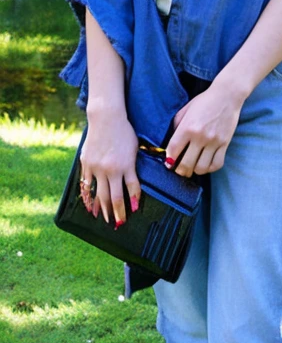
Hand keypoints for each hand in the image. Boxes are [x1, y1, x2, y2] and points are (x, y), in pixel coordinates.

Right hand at [80, 111, 140, 226]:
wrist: (106, 118)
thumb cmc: (124, 132)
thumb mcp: (134, 148)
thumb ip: (133, 166)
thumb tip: (132, 183)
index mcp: (126, 165)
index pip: (132, 189)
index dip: (133, 201)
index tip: (134, 210)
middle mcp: (112, 169)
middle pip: (115, 197)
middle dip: (118, 213)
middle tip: (119, 224)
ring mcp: (97, 168)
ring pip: (100, 194)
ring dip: (103, 209)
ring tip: (105, 219)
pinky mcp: (87, 164)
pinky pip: (87, 185)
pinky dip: (88, 197)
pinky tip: (89, 206)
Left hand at [165, 78, 242, 175]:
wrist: (227, 95)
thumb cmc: (204, 101)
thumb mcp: (185, 110)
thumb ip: (177, 126)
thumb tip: (171, 145)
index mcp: (187, 127)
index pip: (173, 150)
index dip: (169, 159)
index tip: (169, 162)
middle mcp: (200, 136)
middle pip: (185, 164)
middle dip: (179, 170)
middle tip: (179, 169)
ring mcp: (214, 141)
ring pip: (201, 168)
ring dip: (194, 171)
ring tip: (193, 167)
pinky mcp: (225, 143)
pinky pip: (216, 164)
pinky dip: (209, 168)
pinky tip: (206, 164)